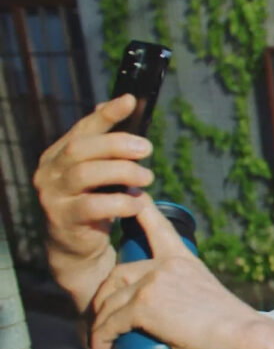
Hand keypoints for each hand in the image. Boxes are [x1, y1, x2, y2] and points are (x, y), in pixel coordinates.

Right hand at [32, 94, 154, 311]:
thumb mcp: (100, 174)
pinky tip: (137, 204)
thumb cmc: (94, 202)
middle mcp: (50, 172)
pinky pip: (94, 206)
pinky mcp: (63, 220)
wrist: (77, 248)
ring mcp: (53, 196)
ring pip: (86, 174)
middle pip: (82, 148)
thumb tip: (125, 105)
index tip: (129, 100)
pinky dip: (121, 203)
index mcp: (59, 154)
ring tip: (147, 178)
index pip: (82, 128)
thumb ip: (108, 147)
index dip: (106, 114)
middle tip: (147, 149)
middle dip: (118, 144)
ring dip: (123, 172)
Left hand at [88, 195, 256, 348]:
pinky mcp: (143, 305)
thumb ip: (183, 291)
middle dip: (103, 297)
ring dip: (99, 325)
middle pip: (117, 273)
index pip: (156, 224)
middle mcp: (164, 264)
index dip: (140, 207)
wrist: (238, 332)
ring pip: (109, 302)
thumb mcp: (204, 293)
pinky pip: (110, 324)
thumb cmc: (227, 323)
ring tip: (99, 343)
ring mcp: (152, 282)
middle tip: (101, 317)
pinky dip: (101, 341)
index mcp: (181, 256)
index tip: (130, 192)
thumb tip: (170, 310)